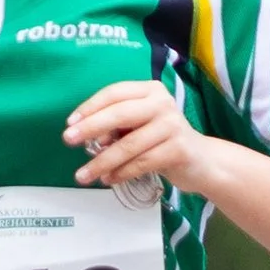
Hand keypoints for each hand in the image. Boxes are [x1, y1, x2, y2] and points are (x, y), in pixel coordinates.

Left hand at [62, 79, 208, 197]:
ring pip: (129, 145)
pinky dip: (121, 173)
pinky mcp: (178, 149)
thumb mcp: (139, 125)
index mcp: (150, 90)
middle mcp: (162, 103)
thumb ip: (116, 125)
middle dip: (91, 128)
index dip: (90, 107)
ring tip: (83, 175)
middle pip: (120, 114)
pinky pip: (142, 163)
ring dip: (102, 161)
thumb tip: (87, 137)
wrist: (201, 161)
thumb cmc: (162, 140)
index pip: (115, 93)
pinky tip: (108, 179)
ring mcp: (173, 125)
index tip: (70, 123)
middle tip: (68, 141)